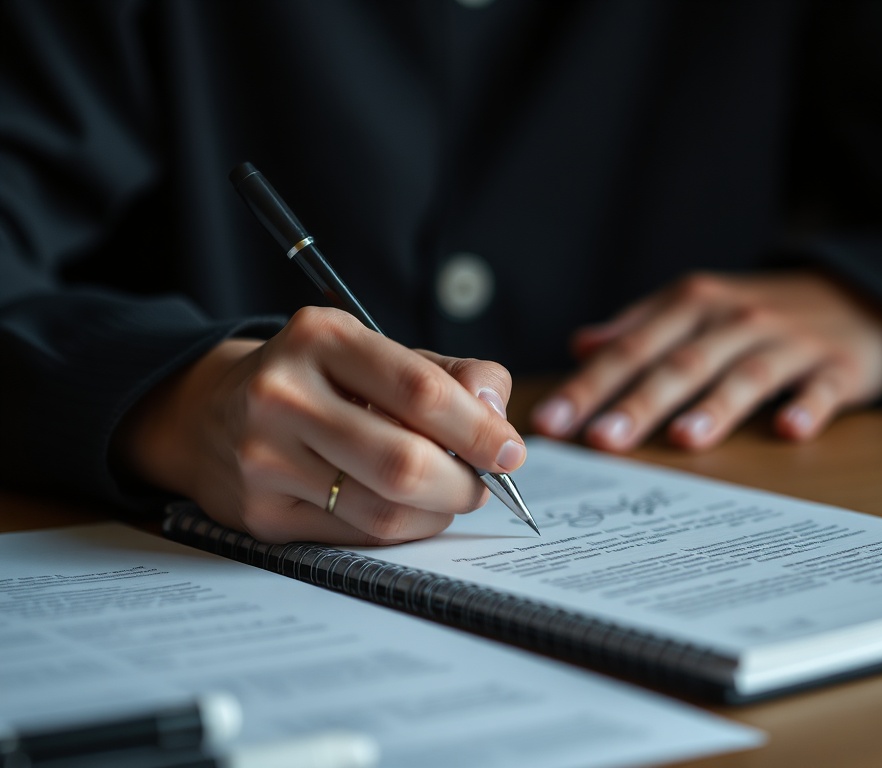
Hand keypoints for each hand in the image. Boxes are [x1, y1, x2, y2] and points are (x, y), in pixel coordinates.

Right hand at [114, 306, 525, 544]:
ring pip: (384, 510)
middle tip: (481, 483)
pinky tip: (404, 509)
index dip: (479, 429)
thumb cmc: (317, 379)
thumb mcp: (378, 353)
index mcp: (320, 338)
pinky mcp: (259, 514)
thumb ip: (450, 375)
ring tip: (446, 494)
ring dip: (436, 512)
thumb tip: (497, 414)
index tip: (512, 451)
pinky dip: (399, 528)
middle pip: (404, 463)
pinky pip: (356, 536)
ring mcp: (263, 458)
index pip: (420, 391)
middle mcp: (282, 394)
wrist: (209, 411)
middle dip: (463, 483)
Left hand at [531, 270, 881, 450]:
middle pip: (680, 364)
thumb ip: (638, 327)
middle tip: (601, 441)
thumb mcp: (695, 307)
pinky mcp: (838, 365)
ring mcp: (789, 342)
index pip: (631, 348)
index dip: (589, 385)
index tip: (552, 422)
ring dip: (715, 407)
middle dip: (638, 402)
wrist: (856, 295)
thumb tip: (580, 346)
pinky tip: (790, 431)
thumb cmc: (757, 313)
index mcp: (692, 304)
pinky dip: (808, 407)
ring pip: (745, 375)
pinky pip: (822, 388)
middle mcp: (735, 319)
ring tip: (683, 439)